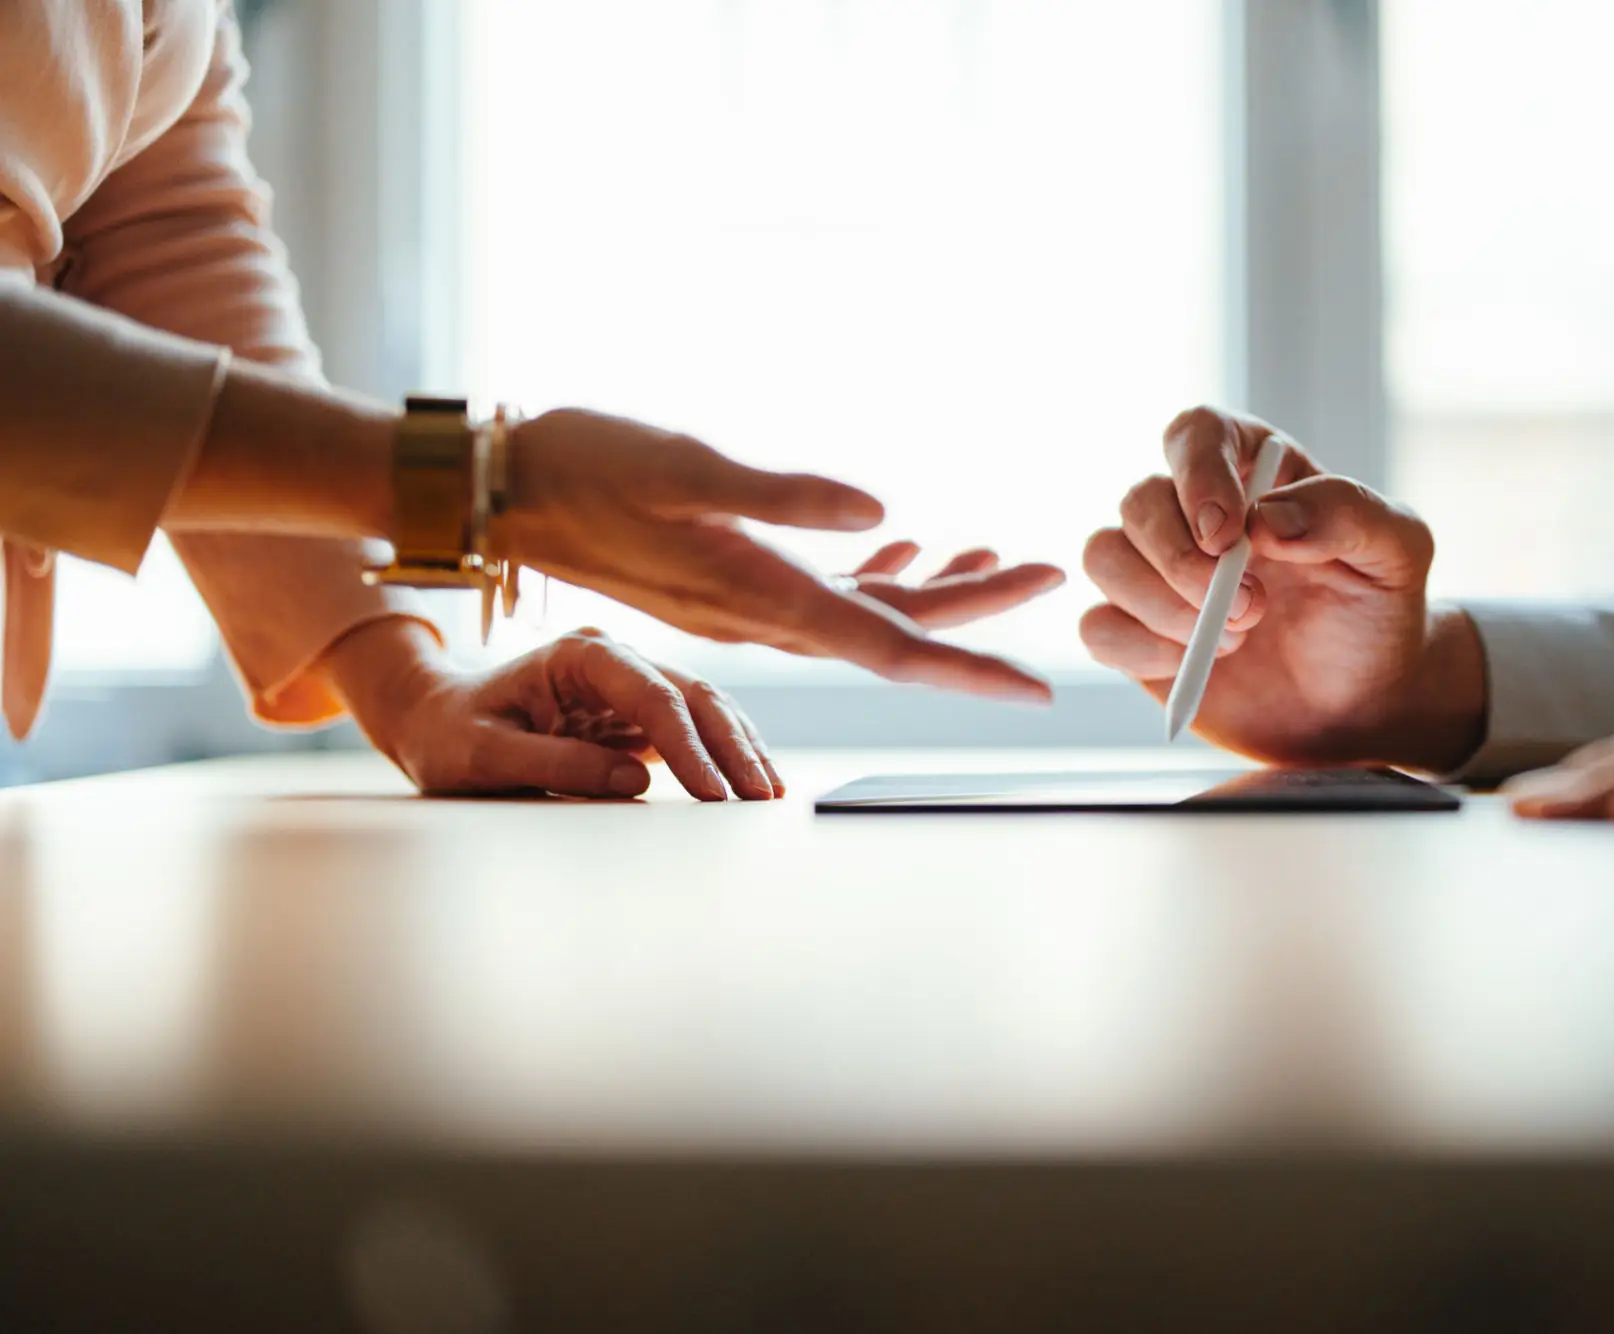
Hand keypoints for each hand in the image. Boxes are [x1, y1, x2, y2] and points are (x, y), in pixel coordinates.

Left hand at [334, 620, 781, 800]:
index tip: (712, 792)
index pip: (652, 694)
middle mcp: (614, 659)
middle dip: (732, 746)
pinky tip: (751, 781)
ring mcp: (630, 683)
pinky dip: (725, 754)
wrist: (436, 720)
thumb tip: (634, 780)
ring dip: (740, 749)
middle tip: (759, 798)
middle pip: (694, 694)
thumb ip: (555, 763)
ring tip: (769, 794)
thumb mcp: (483, 755)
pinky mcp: (637, 713)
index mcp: (578, 654)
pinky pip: (695, 728)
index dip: (689, 744)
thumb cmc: (450, 734)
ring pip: (706, 707)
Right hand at [496, 409, 1059, 700]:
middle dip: (979, 611)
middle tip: (1047, 573)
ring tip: (997, 560)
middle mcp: (765, 615)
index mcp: (766, 596)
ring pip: (867, 612)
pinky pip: (825, 591)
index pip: (892, 646)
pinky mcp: (733, 578)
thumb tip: (884, 515)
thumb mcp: (687, 467)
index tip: (1037, 688)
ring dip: (937, 591)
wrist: (506, 488)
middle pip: (896, 630)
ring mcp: (750, 601)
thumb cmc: (587, 465)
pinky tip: (909, 549)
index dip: (971, 667)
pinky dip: (878, 573)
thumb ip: (786, 496)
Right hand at [1078, 406, 1485, 770]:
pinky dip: (1141, 648)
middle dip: (1184, 562)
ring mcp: (1157, 571)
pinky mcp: (1136, 632)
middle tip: (1251, 610)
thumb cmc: (1376, 611)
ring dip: (1160, 605)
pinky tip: (1194, 663)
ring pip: (1104, 557)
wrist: (1361, 699)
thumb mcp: (1396, 550)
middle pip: (1139, 501)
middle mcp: (1192, 511)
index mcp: (1252, 470)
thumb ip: (1347, 512)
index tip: (1227, 534)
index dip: (1198, 474)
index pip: (1196, 434)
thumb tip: (1268, 517)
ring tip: (1234, 640)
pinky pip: (1097, 627)